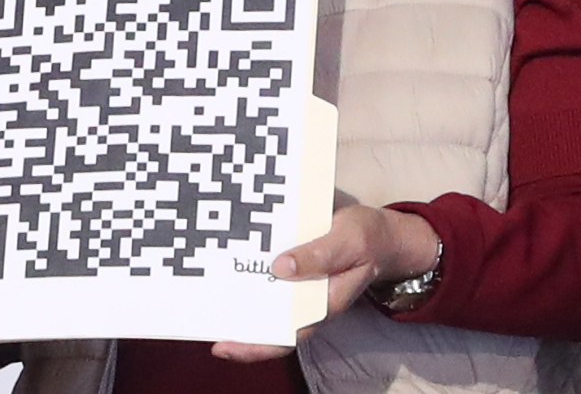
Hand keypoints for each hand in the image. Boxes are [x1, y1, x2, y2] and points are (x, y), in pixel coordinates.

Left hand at [212, 205, 441, 361]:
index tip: (222, 346)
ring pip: (262, 300)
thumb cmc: (367, 239)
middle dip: (233, 325)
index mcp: (322, 305)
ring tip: (199, 291)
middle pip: (266, 323)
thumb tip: (280, 268)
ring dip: (234, 298)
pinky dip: (245, 272)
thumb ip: (320, 256)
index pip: (285, 336)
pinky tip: (222, 261)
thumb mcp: (349, 241)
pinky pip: (265, 276)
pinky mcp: (292, 269)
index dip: (254, 346)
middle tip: (196, 318)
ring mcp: (297, 287)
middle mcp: (304, 301)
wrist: (383, 234)